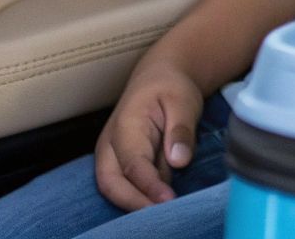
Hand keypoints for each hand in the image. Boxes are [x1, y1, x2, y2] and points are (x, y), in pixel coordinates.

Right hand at [93, 59, 203, 209]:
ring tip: (164, 214)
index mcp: (126, 126)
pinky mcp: (121, 163)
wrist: (159, 77)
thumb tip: (180, 161)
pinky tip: (160, 205)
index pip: (133, 164)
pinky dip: (139, 197)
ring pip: (114, 187)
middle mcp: (111, 144)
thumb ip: (181, 130)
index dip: (149, 186)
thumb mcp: (183, 100)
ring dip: (135, 203)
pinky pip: (124, 184)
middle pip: (111, 183)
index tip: (168, 201)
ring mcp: (112, 155)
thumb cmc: (171, 88)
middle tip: (162, 216)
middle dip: (133, 203)